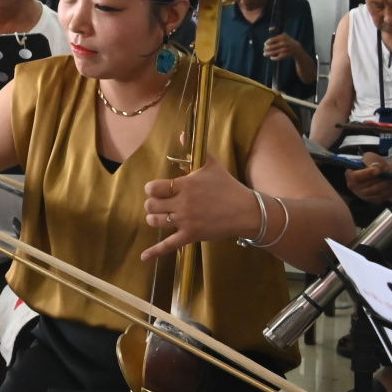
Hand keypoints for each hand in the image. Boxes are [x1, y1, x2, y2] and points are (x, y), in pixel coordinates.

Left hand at [141, 156, 261, 259]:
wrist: (247, 211)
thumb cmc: (228, 186)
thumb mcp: (212, 165)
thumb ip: (195, 151)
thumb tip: (182, 134)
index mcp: (185, 186)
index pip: (153, 188)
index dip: (152, 189)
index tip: (159, 189)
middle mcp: (183, 204)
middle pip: (151, 204)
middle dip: (153, 203)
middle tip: (161, 203)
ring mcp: (186, 221)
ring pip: (156, 221)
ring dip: (155, 218)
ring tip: (161, 215)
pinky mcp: (191, 235)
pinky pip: (169, 245)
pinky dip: (154, 251)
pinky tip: (144, 257)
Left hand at [261, 33, 305, 62]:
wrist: (296, 48)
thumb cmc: (287, 40)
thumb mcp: (283, 34)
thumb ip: (276, 30)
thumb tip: (270, 28)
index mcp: (282, 37)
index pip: (270, 40)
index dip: (266, 43)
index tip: (265, 44)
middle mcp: (283, 43)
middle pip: (270, 47)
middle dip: (265, 49)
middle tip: (264, 49)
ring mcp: (284, 49)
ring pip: (272, 53)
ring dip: (267, 54)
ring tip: (264, 54)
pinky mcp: (285, 54)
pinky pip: (277, 58)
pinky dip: (273, 58)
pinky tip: (271, 57)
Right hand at [345, 151, 391, 203]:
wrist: (379, 173)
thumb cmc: (371, 163)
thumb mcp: (370, 157)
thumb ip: (371, 161)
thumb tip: (377, 167)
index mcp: (350, 175)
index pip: (355, 176)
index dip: (367, 174)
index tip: (378, 170)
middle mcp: (354, 186)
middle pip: (367, 184)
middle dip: (380, 178)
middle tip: (390, 172)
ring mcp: (362, 194)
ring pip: (375, 191)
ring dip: (386, 184)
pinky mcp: (371, 199)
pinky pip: (380, 197)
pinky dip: (388, 191)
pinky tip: (391, 184)